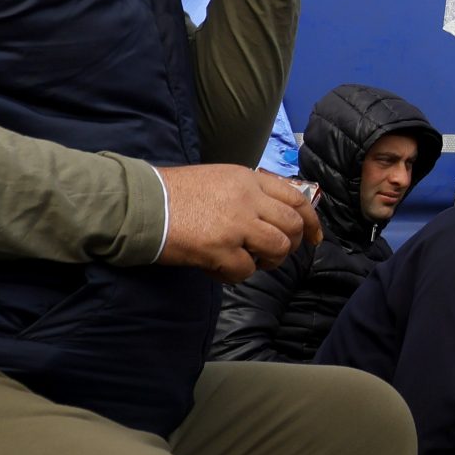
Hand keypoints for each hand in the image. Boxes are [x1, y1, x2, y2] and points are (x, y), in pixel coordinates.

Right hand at [155, 165, 320, 280]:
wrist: (140, 204)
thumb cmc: (174, 193)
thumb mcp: (219, 179)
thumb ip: (248, 193)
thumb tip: (272, 215)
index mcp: (249, 179)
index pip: (296, 198)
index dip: (311, 221)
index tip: (314, 237)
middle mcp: (248, 198)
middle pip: (292, 226)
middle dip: (292, 244)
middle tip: (275, 255)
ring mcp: (236, 224)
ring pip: (278, 248)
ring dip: (268, 261)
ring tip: (249, 262)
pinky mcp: (220, 248)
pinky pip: (246, 270)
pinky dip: (236, 275)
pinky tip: (219, 270)